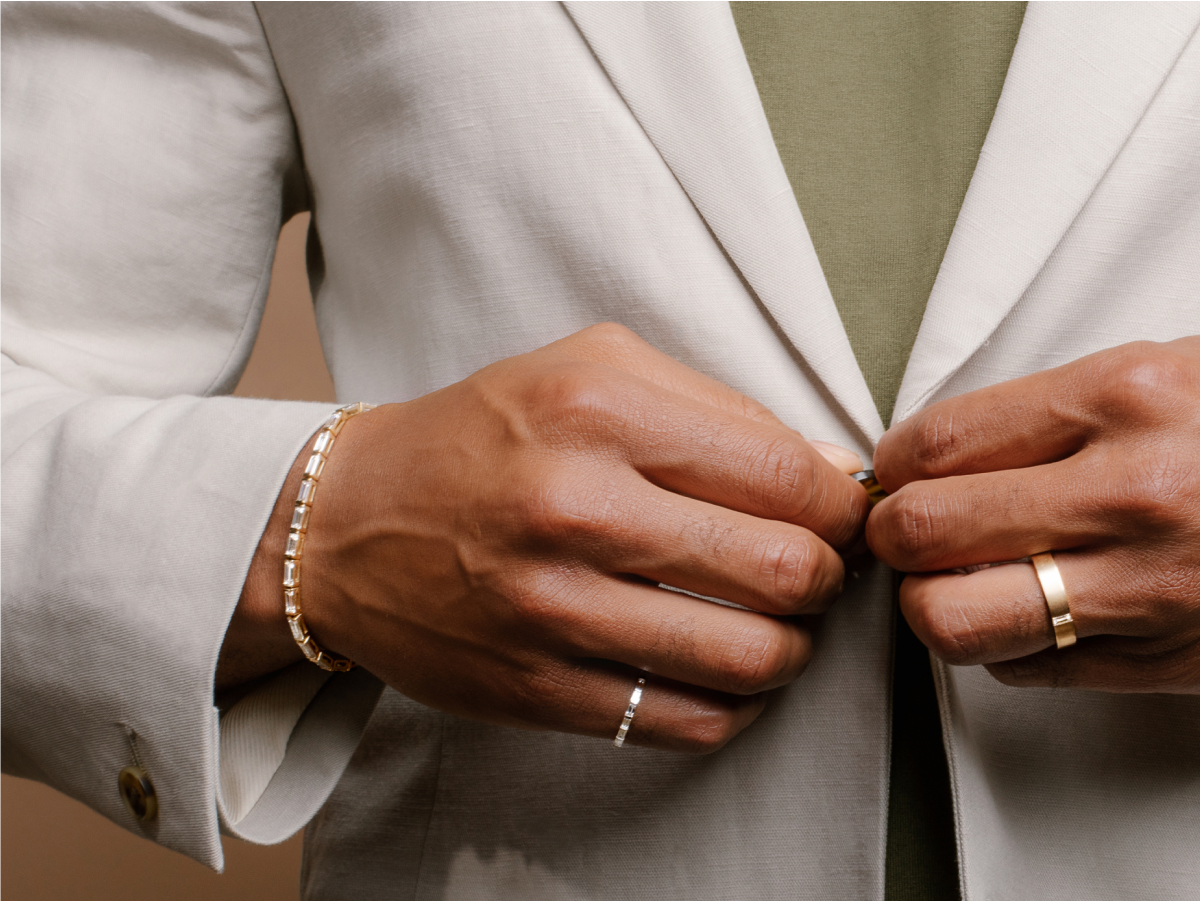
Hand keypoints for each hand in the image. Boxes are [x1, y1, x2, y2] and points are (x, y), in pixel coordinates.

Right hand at [224, 324, 869, 751]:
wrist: (346, 526)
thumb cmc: (481, 437)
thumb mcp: (588, 369)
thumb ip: (717, 409)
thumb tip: (833, 474)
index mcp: (596, 408)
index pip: (787, 475)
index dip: (844, 505)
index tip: (844, 514)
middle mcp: (573, 507)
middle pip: (783, 570)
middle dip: (828, 576)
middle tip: (817, 567)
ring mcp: (552, 609)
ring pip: (749, 658)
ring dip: (793, 646)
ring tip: (778, 621)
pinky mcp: (536, 688)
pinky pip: (686, 720)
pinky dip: (736, 702)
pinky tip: (726, 668)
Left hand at [868, 338, 1199, 692]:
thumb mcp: (1160, 374)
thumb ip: (1042, 413)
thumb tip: (925, 457)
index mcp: (1124, 398)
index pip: (934, 443)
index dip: (891, 466)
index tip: (895, 475)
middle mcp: (1134, 494)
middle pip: (922, 532)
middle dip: (892, 536)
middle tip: (905, 531)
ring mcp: (1152, 587)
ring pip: (956, 621)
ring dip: (933, 604)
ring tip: (954, 581)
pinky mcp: (1168, 661)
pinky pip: (1026, 670)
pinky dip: (1003, 647)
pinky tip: (1031, 612)